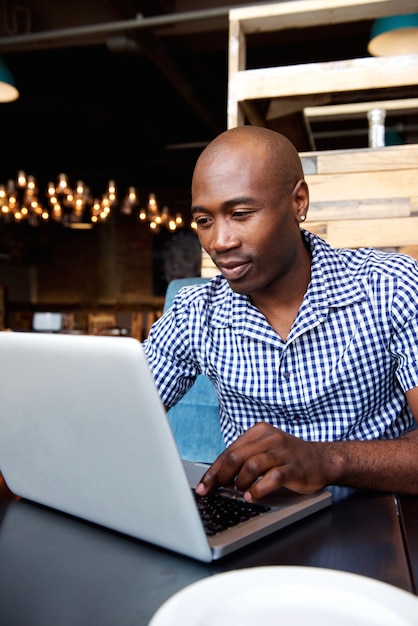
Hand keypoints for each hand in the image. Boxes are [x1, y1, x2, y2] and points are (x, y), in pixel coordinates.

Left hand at [195, 422, 328, 500]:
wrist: (323, 460)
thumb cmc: (289, 458)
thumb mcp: (266, 450)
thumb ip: (246, 458)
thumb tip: (218, 477)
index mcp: (259, 432)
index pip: (230, 451)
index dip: (213, 470)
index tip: (203, 486)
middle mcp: (270, 439)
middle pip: (236, 457)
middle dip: (220, 476)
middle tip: (215, 490)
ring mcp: (282, 453)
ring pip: (251, 466)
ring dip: (240, 482)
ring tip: (238, 491)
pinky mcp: (293, 468)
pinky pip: (271, 478)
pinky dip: (257, 489)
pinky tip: (251, 496)